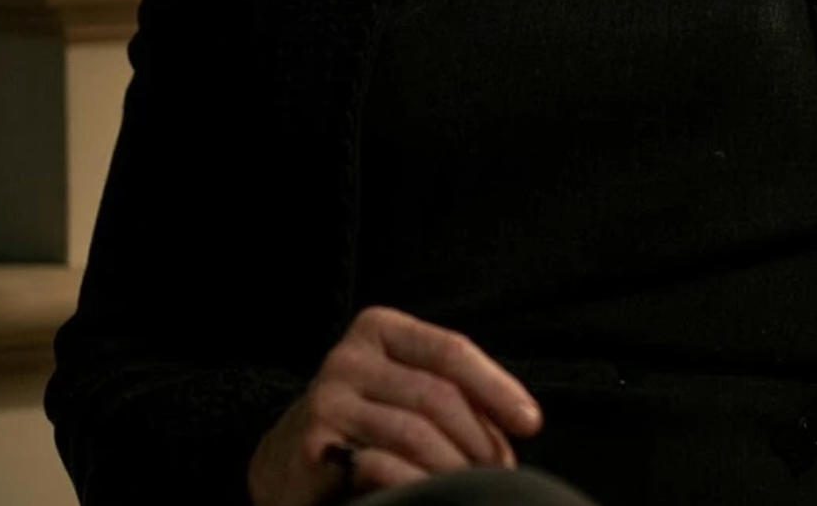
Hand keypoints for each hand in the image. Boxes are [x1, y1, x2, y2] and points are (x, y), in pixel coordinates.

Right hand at [247, 307, 542, 505]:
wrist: (286, 466)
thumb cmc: (365, 426)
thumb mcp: (406, 391)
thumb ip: (452, 391)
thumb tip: (521, 421)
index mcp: (378, 328)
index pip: (451, 351)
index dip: (497, 387)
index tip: (530, 423)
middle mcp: (348, 355)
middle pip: (437, 395)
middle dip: (480, 439)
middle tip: (500, 472)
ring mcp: (327, 398)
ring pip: (415, 432)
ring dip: (454, 467)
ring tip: (470, 486)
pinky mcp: (314, 444)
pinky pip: (382, 464)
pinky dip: (417, 483)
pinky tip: (427, 494)